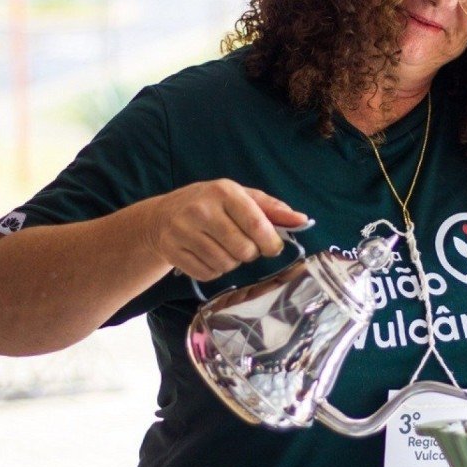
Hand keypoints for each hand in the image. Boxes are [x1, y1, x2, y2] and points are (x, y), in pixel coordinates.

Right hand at [143, 179, 308, 280]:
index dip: (271, 243)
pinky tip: (208, 256)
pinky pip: (208, 274)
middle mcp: (201, 209)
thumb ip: (273, 209)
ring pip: (226, 264)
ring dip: (232, 262)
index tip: (272, 247)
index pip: (257, 225)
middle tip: (244, 245)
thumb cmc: (212, 204)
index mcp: (224, 192)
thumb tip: (302, 221)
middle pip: (243, 250)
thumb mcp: (242, 198)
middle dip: (250, 253)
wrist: (163, 216)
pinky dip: (214, 271)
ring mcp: (183, 231)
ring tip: (224, 248)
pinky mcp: (172, 251)